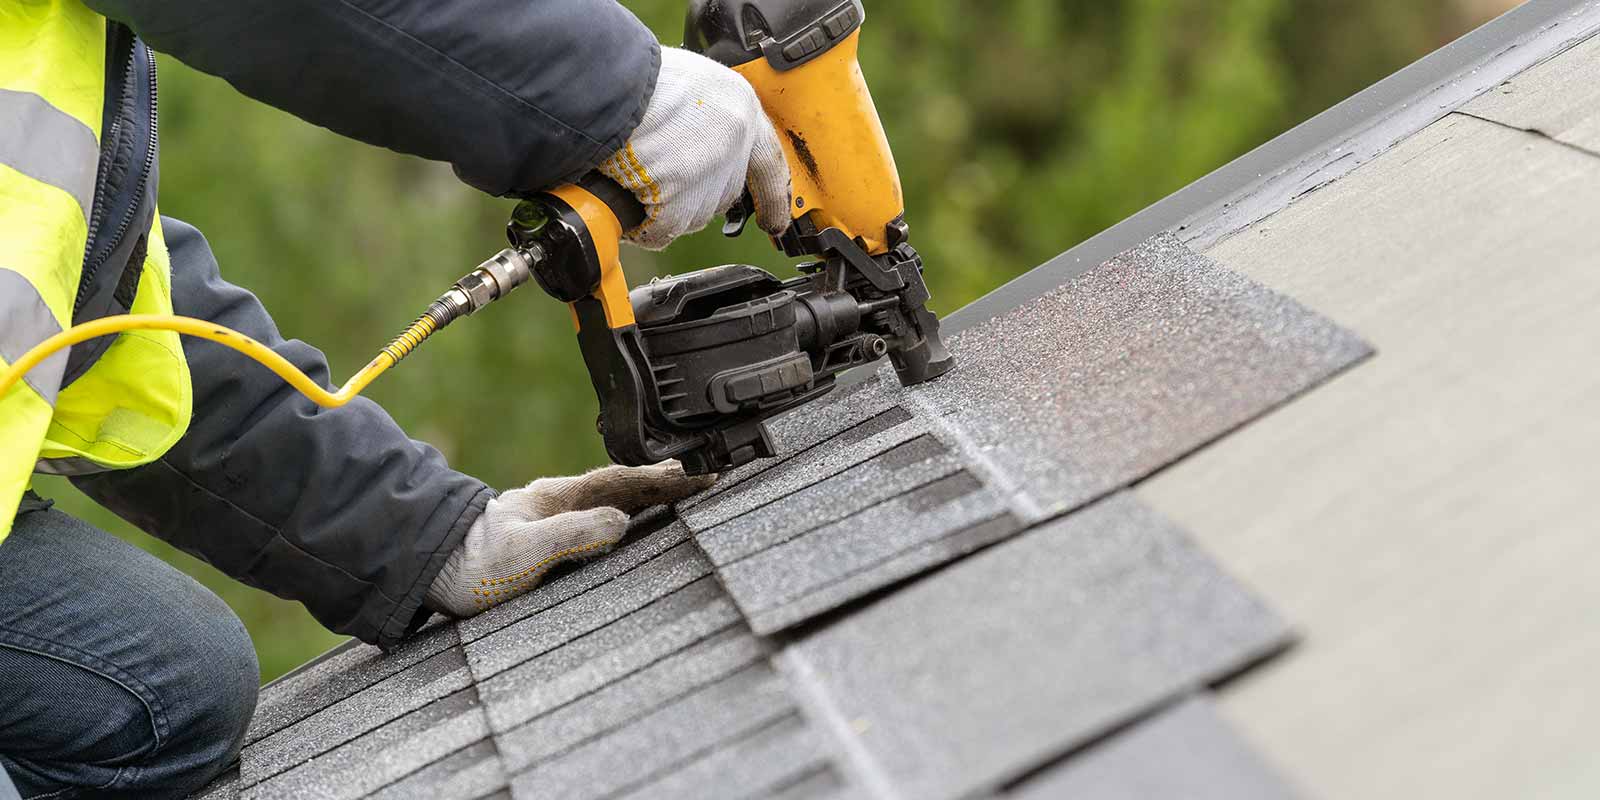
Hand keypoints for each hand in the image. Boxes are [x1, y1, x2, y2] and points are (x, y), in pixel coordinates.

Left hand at [425, 461, 714, 616]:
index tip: (700, 475)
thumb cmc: (470, 566)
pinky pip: (601, 518)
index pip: (624, 481)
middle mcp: (559, 502)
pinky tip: (638, 521)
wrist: (428, 571)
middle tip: (707, 475)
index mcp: (558, 498)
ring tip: (684, 492)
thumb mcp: (523, 552)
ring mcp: (554, 518)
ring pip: (614, 499)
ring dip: (651, 495)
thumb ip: (571, 535)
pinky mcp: (549, 538)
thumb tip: (621, 522)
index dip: (665, 479)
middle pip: (625, 485)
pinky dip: (629, 513)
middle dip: (667, 480)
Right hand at [598, 47, 791, 250]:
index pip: (768, 162)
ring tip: (632, 175)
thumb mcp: (687, 82)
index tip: (776, 220)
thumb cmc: (633, 75)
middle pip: (723, 193)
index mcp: (739, 105)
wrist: (606, 82)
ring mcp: (710, 173)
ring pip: (693, 214)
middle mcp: (734, 141)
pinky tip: (625, 200)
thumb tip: (694, 142)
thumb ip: (704, 114)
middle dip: (692, 194)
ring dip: (663, 207)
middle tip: (658, 178)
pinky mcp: (680, 200)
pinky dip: (643, 225)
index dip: (772, 195)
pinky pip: (663, 230)